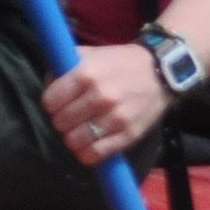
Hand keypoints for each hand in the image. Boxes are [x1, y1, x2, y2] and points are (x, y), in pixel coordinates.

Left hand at [41, 43, 171, 167]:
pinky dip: (86, 154)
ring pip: (75, 140)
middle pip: (61, 122)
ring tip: (78, 131)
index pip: (51, 101)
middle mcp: (101, 97)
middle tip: (69, 117)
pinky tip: (87, 146)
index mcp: (86, 74)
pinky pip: (97, 153)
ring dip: (72, 138)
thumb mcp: (88, 55)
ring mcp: (117, 117)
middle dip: (61, 120)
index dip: (51, 104)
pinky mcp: (130, 134)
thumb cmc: (118, 63)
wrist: (160, 72)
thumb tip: (48, 88)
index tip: (56, 104)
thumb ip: (63, 69)